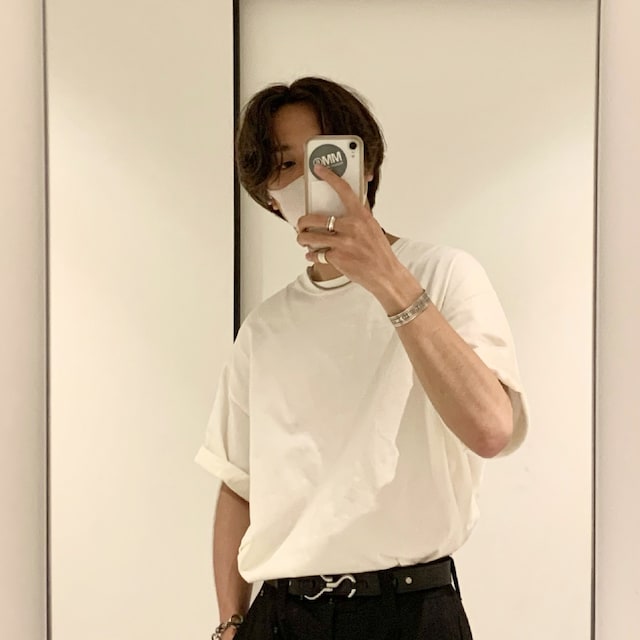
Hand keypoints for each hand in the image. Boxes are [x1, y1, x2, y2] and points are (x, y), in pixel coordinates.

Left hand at [296, 163, 404, 295]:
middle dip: (302, 222)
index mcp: (362, 216)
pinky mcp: (338, 258)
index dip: (330, 177)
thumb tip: (346, 204)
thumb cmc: (378, 252)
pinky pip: (316, 254)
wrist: (386, 275)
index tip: (319, 169)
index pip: (344, 190)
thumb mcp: (372, 228)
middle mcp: (352, 227)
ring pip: (311, 237)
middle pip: (315, 218)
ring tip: (302, 239)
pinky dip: (312, 256)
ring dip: (302, 239)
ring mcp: (344, 243)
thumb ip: (359, 216)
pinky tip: (312, 256)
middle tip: (301, 225)